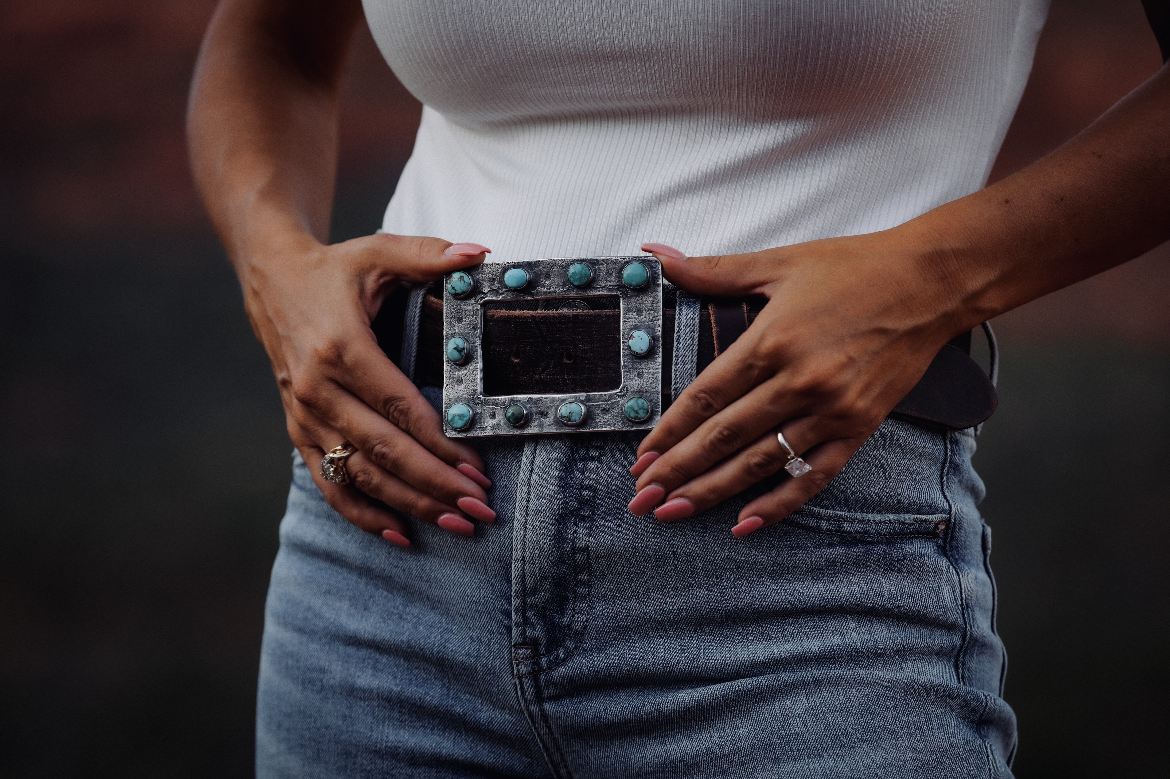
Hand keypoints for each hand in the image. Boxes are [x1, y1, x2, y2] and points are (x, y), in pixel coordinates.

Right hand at [241, 232, 497, 546]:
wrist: (269, 281)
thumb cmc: (334, 269)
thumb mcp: (378, 251)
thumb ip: (430, 255)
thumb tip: (480, 254)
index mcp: (341, 348)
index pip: (398, 407)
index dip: (439, 444)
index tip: (478, 469)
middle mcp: (318, 390)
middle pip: (384, 452)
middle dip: (435, 485)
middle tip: (481, 510)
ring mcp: (305, 417)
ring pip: (360, 475)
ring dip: (410, 505)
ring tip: (457, 525)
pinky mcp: (298, 432)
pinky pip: (330, 484)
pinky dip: (363, 513)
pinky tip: (401, 533)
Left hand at [631, 234, 962, 536]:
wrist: (932, 282)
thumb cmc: (854, 267)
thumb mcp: (778, 263)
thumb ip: (712, 272)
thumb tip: (655, 255)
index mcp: (773, 340)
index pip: (707, 398)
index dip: (669, 432)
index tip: (641, 458)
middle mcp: (800, 381)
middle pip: (725, 437)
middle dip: (679, 471)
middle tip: (641, 498)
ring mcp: (832, 410)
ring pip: (761, 462)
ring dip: (714, 491)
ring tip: (675, 511)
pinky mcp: (859, 427)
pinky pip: (813, 475)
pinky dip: (779, 503)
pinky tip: (745, 523)